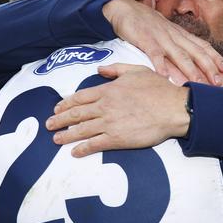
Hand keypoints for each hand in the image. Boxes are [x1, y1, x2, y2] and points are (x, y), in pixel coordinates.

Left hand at [47, 63, 189, 156]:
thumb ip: (116, 70)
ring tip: (55, 139)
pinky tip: (74, 152)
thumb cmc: (159, 89)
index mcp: (108, 90)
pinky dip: (82, 149)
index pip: (80, 97)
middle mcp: (105, 107)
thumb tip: (100, 70)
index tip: (57, 108)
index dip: (66, 103)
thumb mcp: (137, 70)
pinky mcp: (118, 139)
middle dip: (59, 120)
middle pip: (76, 114)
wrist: (173, 108)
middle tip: (49, 125)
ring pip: (81, 130)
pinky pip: (95, 145)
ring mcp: (110, 124)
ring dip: (66, 136)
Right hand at [103, 0, 222, 84]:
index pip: (202, 46)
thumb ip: (178, 44)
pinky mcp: (145, 40)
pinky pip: (154, 54)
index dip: (215, 57)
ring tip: (198, 83)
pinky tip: (164, 77)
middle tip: (218, 82)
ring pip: (179, 55)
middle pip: (195, 52)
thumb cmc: (147, 24)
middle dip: (208, 67)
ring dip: (190, 70)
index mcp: (180, 34)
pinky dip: (160, 65)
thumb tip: (191, 60)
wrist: (126, 9)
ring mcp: (160, 38)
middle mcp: (174, 36)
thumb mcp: (166, 32)